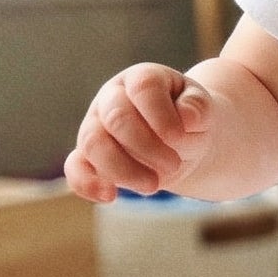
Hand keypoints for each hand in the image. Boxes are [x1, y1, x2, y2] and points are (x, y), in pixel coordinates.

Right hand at [65, 63, 217, 201]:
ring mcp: (96, 125)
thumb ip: (198, 107)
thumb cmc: (190, 118)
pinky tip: (109, 196)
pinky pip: (75, 168)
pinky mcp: (88, 155)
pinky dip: (86, 183)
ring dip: (123, 170)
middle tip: (174, 164)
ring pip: (93, 143)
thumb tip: (186, 116)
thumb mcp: (202, 108)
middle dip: (147, 147)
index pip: (144, 88)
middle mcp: (112, 98)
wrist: (182, 139)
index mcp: (142, 80)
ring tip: (153, 186)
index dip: (161, 115)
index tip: (179, 138)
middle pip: (116, 117)